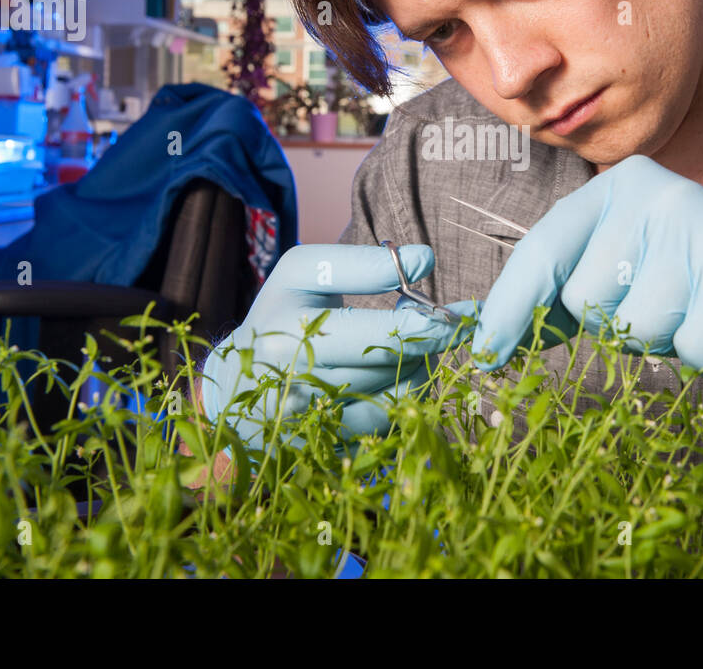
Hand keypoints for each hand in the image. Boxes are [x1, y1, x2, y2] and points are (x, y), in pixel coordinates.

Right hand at [200, 244, 473, 449]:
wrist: (235, 384)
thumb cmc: (282, 315)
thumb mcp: (305, 274)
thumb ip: (363, 264)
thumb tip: (425, 259)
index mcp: (289, 327)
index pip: (378, 331)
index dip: (429, 321)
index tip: (468, 309)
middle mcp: (295, 379)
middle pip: (388, 363)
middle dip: (433, 340)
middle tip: (461, 323)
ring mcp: (309, 418)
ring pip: (391, 392)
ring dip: (421, 365)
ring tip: (425, 342)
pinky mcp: (322, 443)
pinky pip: (384, 421)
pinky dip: (406, 394)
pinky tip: (408, 372)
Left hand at [469, 156, 702, 428]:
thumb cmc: (689, 290)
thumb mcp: (619, 276)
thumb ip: (552, 294)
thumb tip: (475, 337)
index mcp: (620, 186)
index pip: (544, 249)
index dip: (507, 307)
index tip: (481, 354)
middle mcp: (661, 194)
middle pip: (584, 298)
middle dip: (612, 324)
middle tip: (660, 305)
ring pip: (635, 329)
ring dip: (659, 341)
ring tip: (694, 312)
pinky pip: (689, 348)